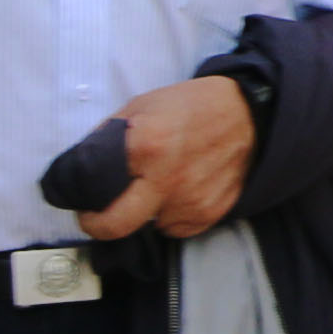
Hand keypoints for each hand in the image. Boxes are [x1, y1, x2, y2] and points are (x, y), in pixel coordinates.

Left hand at [74, 73, 258, 238]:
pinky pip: (176, 228)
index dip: (84, 200)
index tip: (84, 201)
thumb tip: (81, 166)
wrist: (251, 115)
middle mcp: (168, 180)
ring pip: (148, 226)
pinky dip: (171, 215)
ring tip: (159, 186)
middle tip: (99, 216)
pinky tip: (181, 191)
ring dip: (146, 212)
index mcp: (146, 146)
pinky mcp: (210, 214)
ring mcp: (191, 201)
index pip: (97, 189)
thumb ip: (110, 136)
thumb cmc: (192, 106)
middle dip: (99, 225)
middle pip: (116, 225)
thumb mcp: (143, 105)